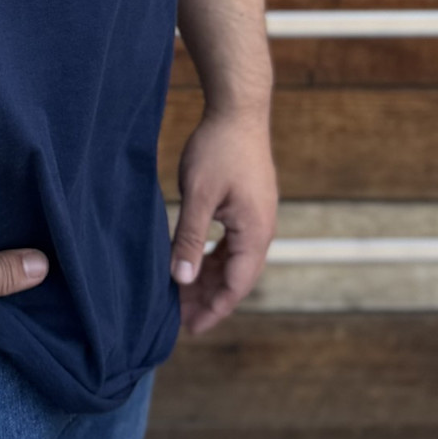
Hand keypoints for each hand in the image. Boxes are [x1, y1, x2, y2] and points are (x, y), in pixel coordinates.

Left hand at [170, 104, 278, 335]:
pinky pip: (232, 244)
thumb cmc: (218, 149)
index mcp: (255, 234)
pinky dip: (213, 258)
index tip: (189, 329)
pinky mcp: (248, 207)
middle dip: (207, 298)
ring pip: (233, 262)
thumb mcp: (199, 195)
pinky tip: (193, 263)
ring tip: (180, 294)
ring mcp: (257, 218)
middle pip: (235, 278)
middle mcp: (262, 231)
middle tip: (175, 316)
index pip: (235, 287)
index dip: (212, 310)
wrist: (238, 110)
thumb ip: (191, 238)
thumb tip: (182, 279)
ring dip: (208, 278)